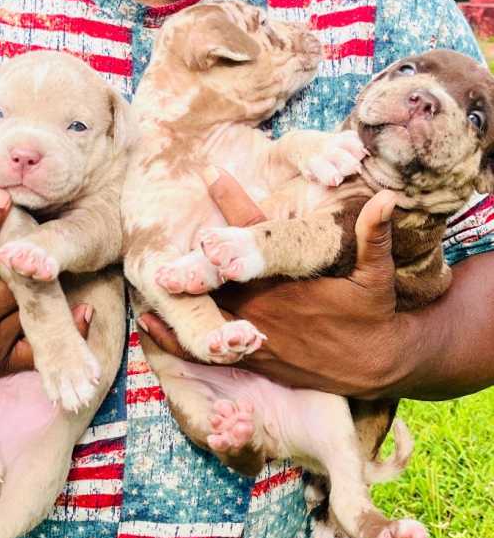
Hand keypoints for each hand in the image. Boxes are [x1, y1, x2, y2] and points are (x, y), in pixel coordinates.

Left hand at [139, 171, 406, 398]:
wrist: (376, 364)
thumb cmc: (375, 312)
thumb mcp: (380, 273)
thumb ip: (376, 235)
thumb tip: (388, 197)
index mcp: (291, 278)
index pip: (255, 234)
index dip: (232, 202)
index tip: (210, 173)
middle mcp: (267, 305)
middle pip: (220, 275)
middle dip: (192, 257)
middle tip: (159, 236)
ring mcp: (256, 333)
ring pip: (209, 309)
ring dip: (181, 292)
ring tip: (148, 274)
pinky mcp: (251, 356)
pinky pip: (207, 348)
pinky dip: (176, 338)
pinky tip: (148, 322)